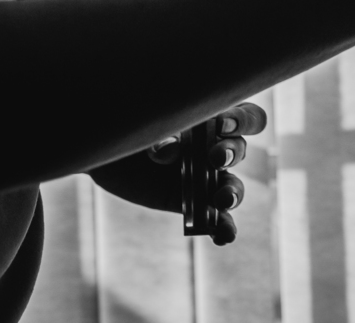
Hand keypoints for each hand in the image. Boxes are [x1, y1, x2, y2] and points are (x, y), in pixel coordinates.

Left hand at [86, 103, 267, 245]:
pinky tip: (223, 236)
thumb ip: (160, 133)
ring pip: (232, 186)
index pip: (248, 118)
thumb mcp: (146, 123)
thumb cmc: (134, 124)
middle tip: (215, 158)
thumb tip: (170, 150)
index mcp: (214, 118)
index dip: (243, 121)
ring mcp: (205, 177)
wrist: (107, 149)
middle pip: (239, 150)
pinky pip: (216, 218)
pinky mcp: (192, 203)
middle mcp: (215, 147)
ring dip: (233, 193)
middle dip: (231, 153)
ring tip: (221, 199)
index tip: (222, 125)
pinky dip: (223, 228)